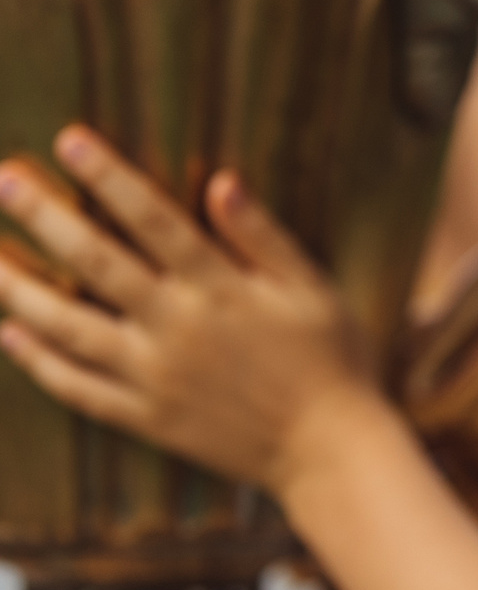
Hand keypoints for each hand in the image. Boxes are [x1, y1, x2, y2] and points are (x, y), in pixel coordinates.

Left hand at [0, 126, 380, 495]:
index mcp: (221, 289)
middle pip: (97, 263)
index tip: (70, 140)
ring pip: (69, 326)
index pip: (154, 219)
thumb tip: (222, 182)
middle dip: (45, 218)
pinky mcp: (145, 417)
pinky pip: (78, 388)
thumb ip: (263, 236)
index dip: (110, 178)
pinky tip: (7, 334)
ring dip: (19, 288)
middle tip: (1, 181)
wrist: (329, 449)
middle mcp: (177, 328)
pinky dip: (37, 362)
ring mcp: (153, 377)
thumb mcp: (313, 287)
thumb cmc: (332, 359)